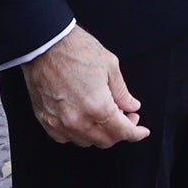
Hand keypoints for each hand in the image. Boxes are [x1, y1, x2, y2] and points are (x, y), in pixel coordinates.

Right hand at [19, 26, 147, 147]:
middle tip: (127, 116)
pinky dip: (79, 133)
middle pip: (105, 141)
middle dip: (120, 132)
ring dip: (100, 133)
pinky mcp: (46, 121)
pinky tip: (85, 119)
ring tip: (106, 115)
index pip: (122, 131)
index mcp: (97, 106)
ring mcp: (59, 123)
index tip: (142, 131)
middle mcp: (77, 120)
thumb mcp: (110, 66)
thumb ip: (122, 92)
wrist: (45, 46)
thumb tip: (131, 106)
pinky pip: (66, 138)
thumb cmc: (77, 51)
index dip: (135, 133)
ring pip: (86, 141)